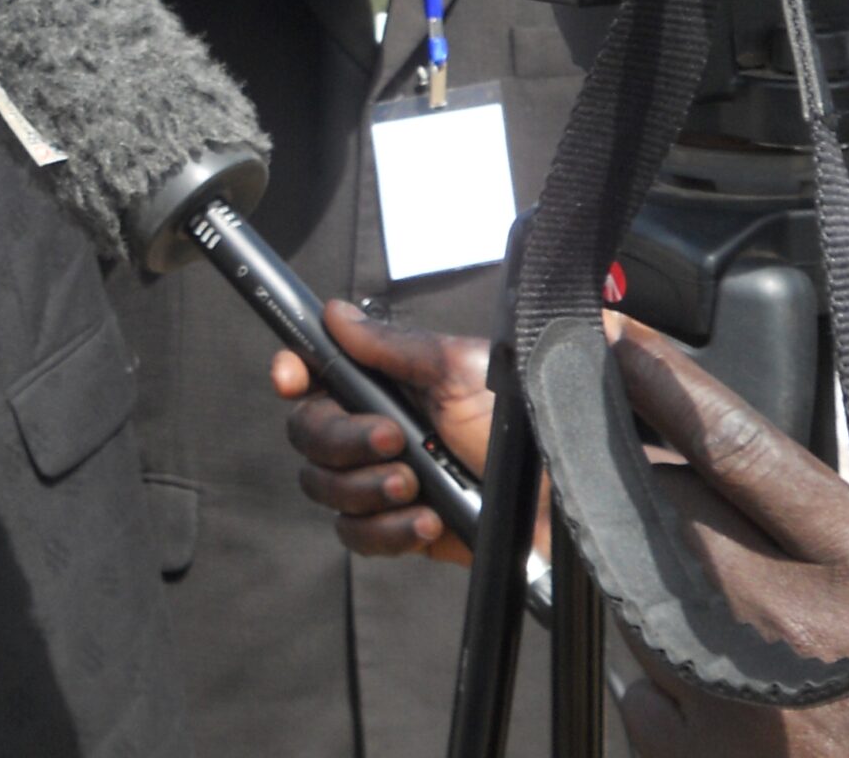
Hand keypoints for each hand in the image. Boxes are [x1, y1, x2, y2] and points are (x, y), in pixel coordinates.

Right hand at [272, 301, 506, 561]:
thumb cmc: (518, 428)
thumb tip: (336, 313)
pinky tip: (428, 519)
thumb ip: (392, 347)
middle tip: (394, 441)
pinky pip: (357, 535)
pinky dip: (388, 529)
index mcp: (387, 385)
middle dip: (343, 439)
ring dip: (366, 487)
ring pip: (325, 487)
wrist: (556, 504)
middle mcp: (376, 428)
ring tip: (416, 485)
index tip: (292, 378)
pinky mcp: (397, 528)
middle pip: (309, 434)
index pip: (317, 373)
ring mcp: (382, 480)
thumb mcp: (459, 372)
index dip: (294, 372)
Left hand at [611, 320, 848, 757]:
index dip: (667, 388)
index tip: (616, 347)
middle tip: (645, 458)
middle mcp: (788, 632)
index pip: (742, 450)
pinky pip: (639, 687)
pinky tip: (709, 668)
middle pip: (665, 510)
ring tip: (702, 579)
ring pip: (639, 593)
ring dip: (652, 567)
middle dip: (645, 470)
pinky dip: (658, 664)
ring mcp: (737, 702)